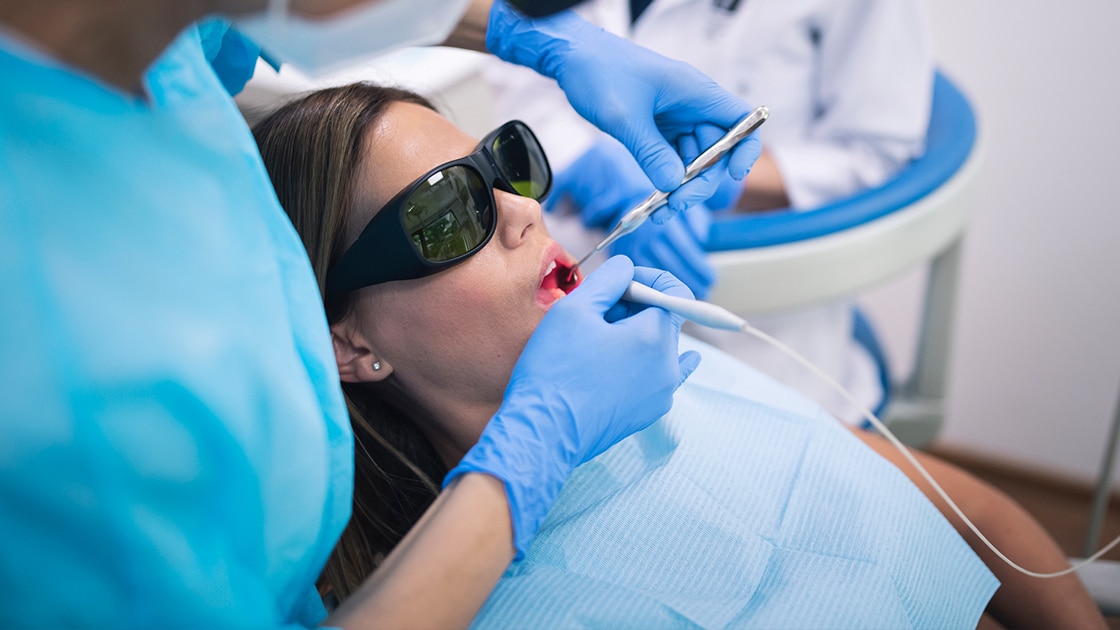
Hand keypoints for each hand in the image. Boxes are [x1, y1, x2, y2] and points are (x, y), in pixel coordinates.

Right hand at [443, 257, 699, 554]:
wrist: (544, 432)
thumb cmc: (555, 369)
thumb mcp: (576, 308)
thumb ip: (609, 278)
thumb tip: (627, 268)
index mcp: (656, 336)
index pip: (675, 292)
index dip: (648, 279)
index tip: (620, 282)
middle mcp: (668, 366)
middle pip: (665, 320)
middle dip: (637, 308)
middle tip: (598, 312)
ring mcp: (662, 394)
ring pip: (660, 349)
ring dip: (637, 336)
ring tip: (599, 342)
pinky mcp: (649, 413)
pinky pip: (657, 377)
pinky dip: (645, 363)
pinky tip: (637, 361)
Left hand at [487, 1, 761, 218]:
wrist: (572, 57)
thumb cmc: (600, 71)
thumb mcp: (624, 117)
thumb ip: (651, 152)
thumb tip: (674, 184)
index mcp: (696, 92)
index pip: (741, 120)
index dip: (745, 148)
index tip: (734, 174)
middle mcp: (692, 106)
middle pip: (717, 150)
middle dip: (702, 180)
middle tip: (677, 203)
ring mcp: (676, 119)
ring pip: (694, 160)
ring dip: (683, 187)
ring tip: (661, 210)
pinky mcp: (658, 130)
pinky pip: (672, 160)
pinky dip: (666, 181)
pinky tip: (654, 203)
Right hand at [610, 204, 715, 298]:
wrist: (637, 211)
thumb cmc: (667, 212)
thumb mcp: (686, 210)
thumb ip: (697, 221)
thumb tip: (702, 238)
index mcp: (665, 226)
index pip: (686, 251)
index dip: (700, 267)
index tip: (711, 277)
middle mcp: (650, 238)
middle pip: (674, 265)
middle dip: (692, 280)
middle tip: (707, 289)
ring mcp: (639, 249)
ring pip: (662, 273)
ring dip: (680, 285)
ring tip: (695, 291)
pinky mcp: (631, 258)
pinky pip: (648, 275)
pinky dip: (663, 284)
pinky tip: (676, 290)